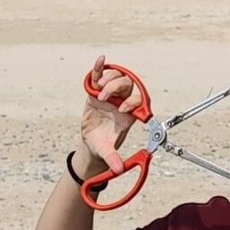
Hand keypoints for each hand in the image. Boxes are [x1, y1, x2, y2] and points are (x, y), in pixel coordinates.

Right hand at [80, 55, 144, 174]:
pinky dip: (100, 67)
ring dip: (109, 79)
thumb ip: (112, 158)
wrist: (91, 140)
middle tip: (105, 97)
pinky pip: (100, 75)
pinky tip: (100, 60)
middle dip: (117, 88)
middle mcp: (122, 100)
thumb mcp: (106, 151)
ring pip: (117, 77)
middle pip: (128, 85)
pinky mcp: (96, 90)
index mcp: (129, 114)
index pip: (138, 101)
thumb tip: (118, 169)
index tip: (122, 109)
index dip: (132, 102)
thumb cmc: (102, 144)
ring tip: (99, 90)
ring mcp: (110, 94)